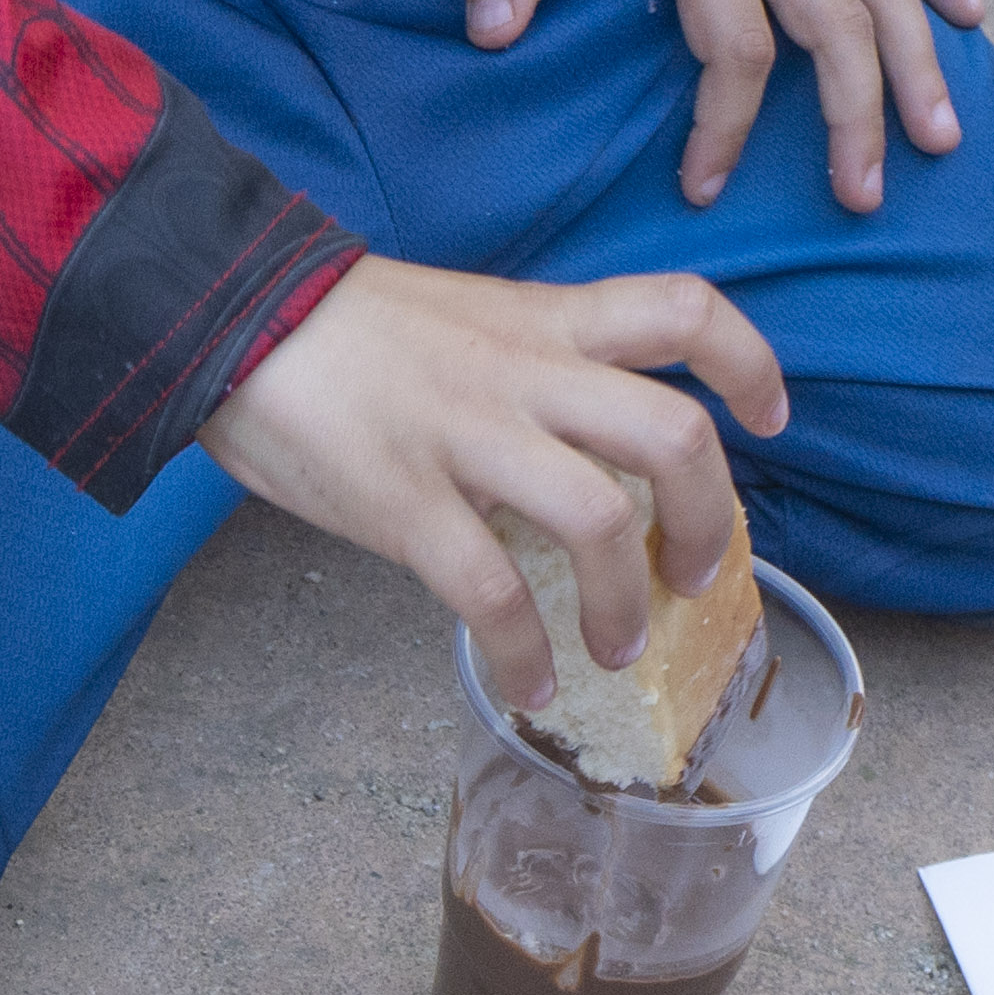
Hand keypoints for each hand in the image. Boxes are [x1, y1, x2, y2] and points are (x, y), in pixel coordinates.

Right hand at [201, 253, 784, 712]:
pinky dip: (523, 652)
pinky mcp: (405, 502)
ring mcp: (468, 438)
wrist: (225, 313)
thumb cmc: (340, 329)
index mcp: (542, 323)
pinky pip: (491, 591)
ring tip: (615, 648)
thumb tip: (564, 456)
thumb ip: (525, 372)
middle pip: (674, 434)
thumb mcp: (463, 319)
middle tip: (692, 572)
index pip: (682, 311)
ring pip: (601, 520)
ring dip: (626, 603)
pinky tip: (524, 683)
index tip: (768, 418)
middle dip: (708, 518)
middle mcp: (524, 375)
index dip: (749, 365)